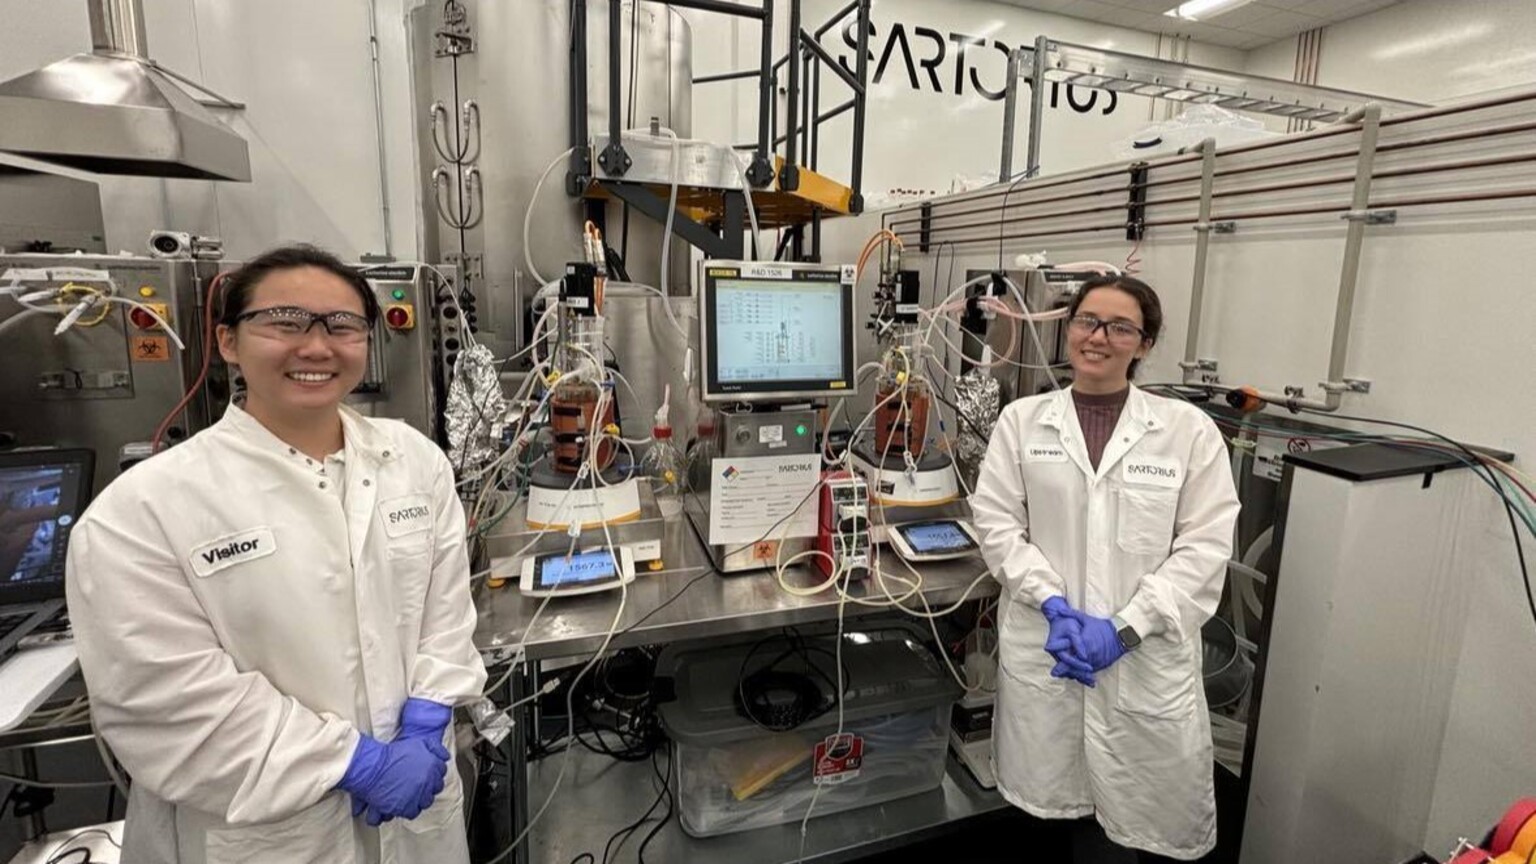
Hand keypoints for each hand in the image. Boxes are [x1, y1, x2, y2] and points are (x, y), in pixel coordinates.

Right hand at [349, 699, 453, 821]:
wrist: (372, 767)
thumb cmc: (392, 754)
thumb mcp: (417, 743)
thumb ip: (434, 748)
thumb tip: (445, 757)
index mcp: (432, 766)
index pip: (441, 774)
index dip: (432, 775)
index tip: (424, 775)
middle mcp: (428, 782)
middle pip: (434, 790)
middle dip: (426, 788)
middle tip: (415, 785)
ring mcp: (417, 796)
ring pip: (424, 803)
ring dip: (418, 799)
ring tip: (407, 795)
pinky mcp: (405, 808)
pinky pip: (412, 813)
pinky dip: (407, 809)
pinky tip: (400, 803)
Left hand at [1041, 597, 1095, 686]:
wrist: (1121, 634)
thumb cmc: (1102, 626)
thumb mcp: (1086, 619)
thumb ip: (1071, 614)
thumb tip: (1059, 610)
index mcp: (1084, 644)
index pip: (1070, 657)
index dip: (1061, 665)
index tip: (1054, 669)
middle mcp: (1089, 654)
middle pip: (1075, 667)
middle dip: (1065, 671)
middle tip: (1055, 673)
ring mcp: (1096, 661)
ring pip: (1083, 672)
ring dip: (1074, 673)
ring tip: (1065, 675)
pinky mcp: (1102, 664)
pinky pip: (1091, 672)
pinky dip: (1084, 674)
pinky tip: (1078, 675)